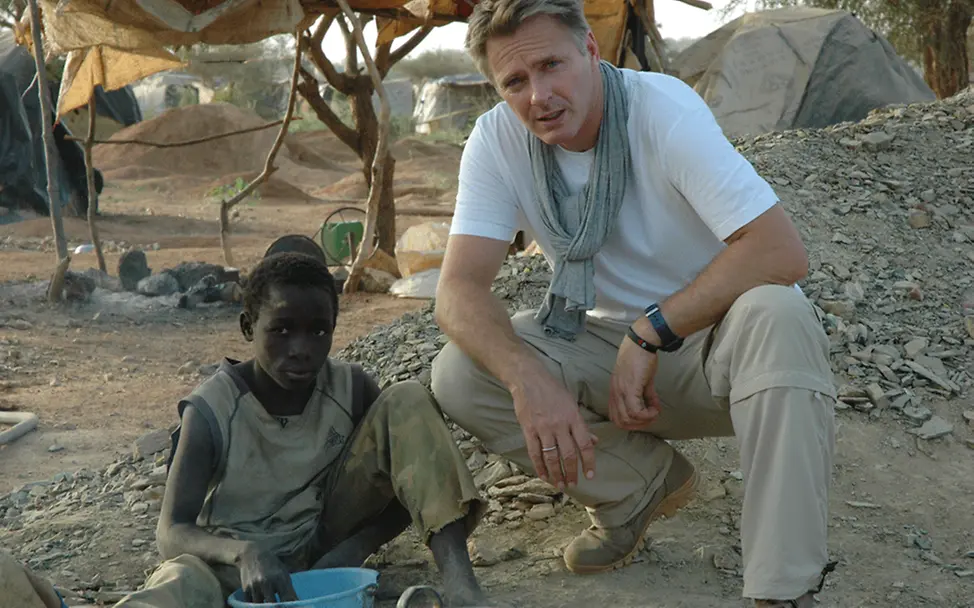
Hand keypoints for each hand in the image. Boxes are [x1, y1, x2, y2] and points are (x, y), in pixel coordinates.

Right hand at [237, 543, 297, 603]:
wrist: (253, 554)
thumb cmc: (272, 565)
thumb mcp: (284, 574)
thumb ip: (289, 590)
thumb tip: (296, 603)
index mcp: (279, 578)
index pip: (287, 598)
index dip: (291, 605)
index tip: (293, 607)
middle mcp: (266, 582)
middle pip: (273, 605)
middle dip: (278, 607)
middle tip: (281, 606)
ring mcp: (255, 586)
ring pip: (260, 606)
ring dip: (266, 606)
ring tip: (271, 603)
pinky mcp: (245, 589)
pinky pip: (251, 604)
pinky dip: (256, 605)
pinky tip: (261, 603)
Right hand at [510, 367, 597, 488]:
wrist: (529, 379)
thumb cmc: (553, 390)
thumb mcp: (572, 404)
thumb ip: (582, 425)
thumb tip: (594, 441)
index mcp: (573, 417)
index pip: (584, 444)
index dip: (588, 462)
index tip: (590, 475)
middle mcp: (560, 424)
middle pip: (568, 454)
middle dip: (572, 473)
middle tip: (573, 484)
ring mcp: (543, 428)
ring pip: (552, 457)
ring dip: (557, 474)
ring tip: (560, 485)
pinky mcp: (528, 429)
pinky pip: (535, 452)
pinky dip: (540, 467)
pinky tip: (544, 476)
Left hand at [609, 323, 661, 430]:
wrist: (642, 342)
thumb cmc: (641, 358)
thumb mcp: (642, 380)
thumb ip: (646, 396)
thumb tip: (654, 409)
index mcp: (615, 391)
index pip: (615, 417)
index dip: (631, 423)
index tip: (645, 419)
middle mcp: (615, 392)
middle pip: (620, 422)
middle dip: (638, 426)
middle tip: (651, 419)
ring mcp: (621, 390)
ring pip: (627, 419)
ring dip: (644, 420)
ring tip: (654, 412)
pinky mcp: (630, 387)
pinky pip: (635, 411)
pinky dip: (647, 414)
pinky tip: (655, 409)